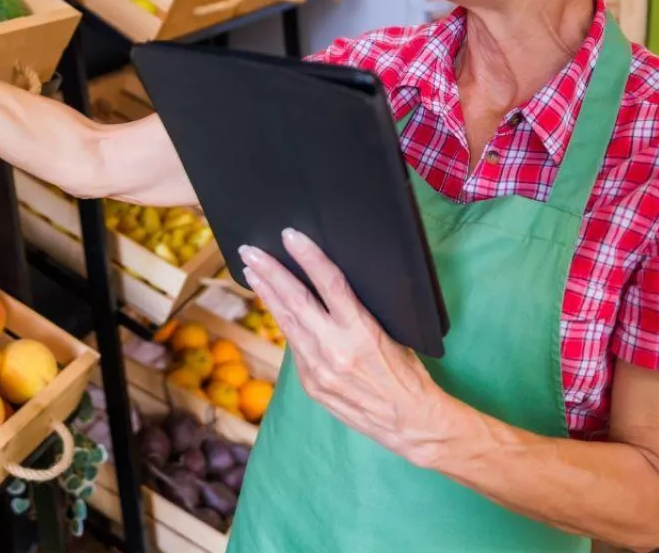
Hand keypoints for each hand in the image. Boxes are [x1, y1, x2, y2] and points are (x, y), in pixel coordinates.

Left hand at [240, 230, 455, 465]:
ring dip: (267, 294)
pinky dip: (284, 324)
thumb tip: (331, 285)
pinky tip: (273, 307)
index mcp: (362, 332)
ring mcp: (319, 369)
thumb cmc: (407, 372)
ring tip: (251, 271)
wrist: (408, 422)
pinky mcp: (310, 384)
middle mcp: (335, 349)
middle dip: (270, 272)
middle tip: (250, 250)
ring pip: (286, 323)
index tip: (290, 236)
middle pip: (295, 301)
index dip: (309, 257)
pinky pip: (294, 347)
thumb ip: (358, 313)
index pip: (330, 284)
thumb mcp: (392, 333)